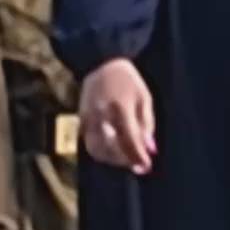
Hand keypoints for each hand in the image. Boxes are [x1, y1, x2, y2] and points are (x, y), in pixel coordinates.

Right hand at [78, 57, 155, 172]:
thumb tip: (149, 149)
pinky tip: (113, 151)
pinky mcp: (81, 119)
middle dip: (126, 160)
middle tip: (139, 165)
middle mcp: (101, 114)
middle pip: (112, 148)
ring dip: (113, 159)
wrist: (102, 62)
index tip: (147, 166)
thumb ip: (147, 125)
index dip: (138, 156)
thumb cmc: (128, 80)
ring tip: (126, 158)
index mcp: (120, 107)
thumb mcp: (144, 98)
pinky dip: (102, 151)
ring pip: (97, 149)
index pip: (129, 140)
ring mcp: (88, 117)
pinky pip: (89, 142)